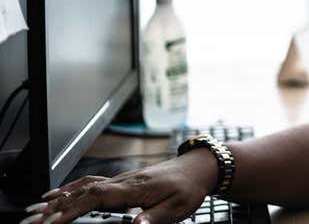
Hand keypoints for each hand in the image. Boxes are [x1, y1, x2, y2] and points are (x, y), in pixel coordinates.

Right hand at [22, 149, 217, 223]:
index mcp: (134, 189)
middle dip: (55, 207)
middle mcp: (123, 182)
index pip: (96, 198)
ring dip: (58, 198)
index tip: (54, 221)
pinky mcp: (121, 182)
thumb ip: (155, 217)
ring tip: (35, 211)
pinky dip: (70, 189)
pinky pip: (90, 184)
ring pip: (83, 187)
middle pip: (82, 192)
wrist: (198, 168)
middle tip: (32, 221)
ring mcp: (120, 180)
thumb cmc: (188, 188)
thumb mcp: (177, 208)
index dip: (73, 209)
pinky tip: (58, 195)